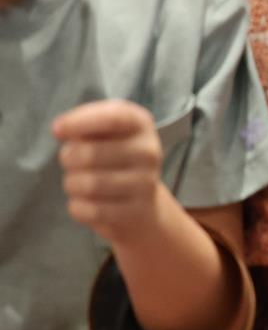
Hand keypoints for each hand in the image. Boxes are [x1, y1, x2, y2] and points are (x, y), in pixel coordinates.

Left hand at [52, 101, 163, 246]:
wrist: (141, 201)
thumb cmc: (113, 157)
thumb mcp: (105, 132)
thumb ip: (85, 124)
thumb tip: (61, 129)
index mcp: (141, 124)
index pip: (112, 118)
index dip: (80, 122)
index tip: (57, 130)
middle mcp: (149, 151)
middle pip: (89, 154)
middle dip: (68, 159)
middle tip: (71, 161)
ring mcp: (146, 182)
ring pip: (87, 185)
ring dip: (72, 184)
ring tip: (80, 182)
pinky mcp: (136, 211)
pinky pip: (89, 210)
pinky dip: (77, 207)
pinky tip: (87, 202)